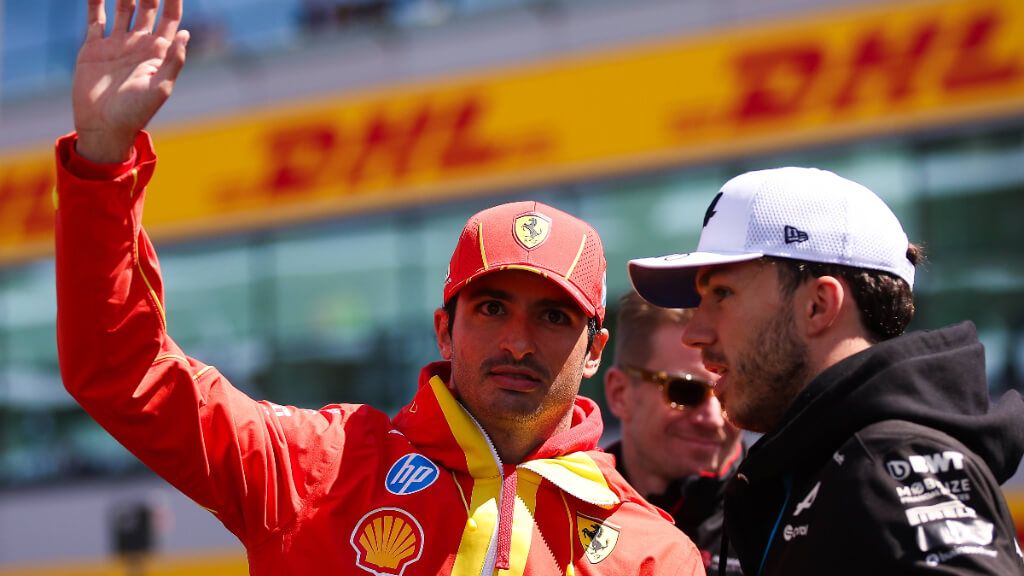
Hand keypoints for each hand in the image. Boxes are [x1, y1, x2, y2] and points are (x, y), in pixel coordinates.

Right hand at [72, 0, 188, 162]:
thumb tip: (186, 33)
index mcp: (159, 53)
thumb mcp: (161, 88)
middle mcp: (140, 44)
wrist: (103, 127)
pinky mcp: (94, 47)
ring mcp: (117, 44)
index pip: (170, 18)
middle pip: (147, 7)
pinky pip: (95, 18)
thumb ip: (174, 61)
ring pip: (122, 8)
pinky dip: (95, 1)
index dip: (173, 0)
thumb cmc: (136, 112)